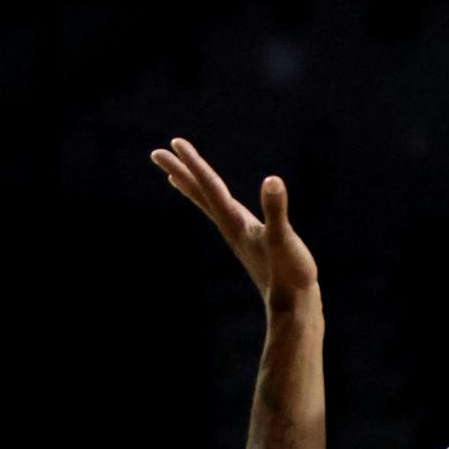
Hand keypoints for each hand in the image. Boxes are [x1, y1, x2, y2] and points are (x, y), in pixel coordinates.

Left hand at [151, 137, 318, 312]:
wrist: (292, 305)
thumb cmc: (290, 274)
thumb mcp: (284, 239)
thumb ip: (276, 211)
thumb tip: (273, 181)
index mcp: (236, 222)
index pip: (210, 186)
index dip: (194, 163)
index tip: (174, 143)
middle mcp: (230, 227)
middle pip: (200, 194)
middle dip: (180, 171)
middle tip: (156, 153)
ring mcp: (236, 235)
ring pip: (208, 205)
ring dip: (191, 187)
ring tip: (175, 175)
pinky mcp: (246, 242)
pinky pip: (222, 215)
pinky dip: (213, 204)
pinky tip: (217, 203)